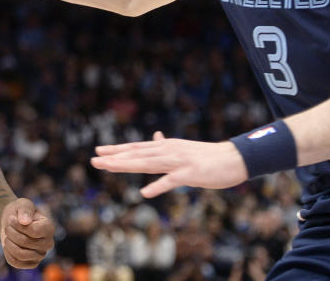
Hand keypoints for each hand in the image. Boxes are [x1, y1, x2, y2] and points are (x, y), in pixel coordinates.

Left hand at [0, 198, 53, 268]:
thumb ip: (25, 209)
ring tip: (7, 235)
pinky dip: (7, 252)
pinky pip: (15, 262)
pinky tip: (8, 244)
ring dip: (8, 243)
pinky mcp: (31, 263)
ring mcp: (40, 255)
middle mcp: (48, 243)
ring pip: (20, 254)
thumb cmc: (20, 211)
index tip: (11, 218)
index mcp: (49, 228)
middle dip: (11, 232)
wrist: (13, 221)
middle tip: (8, 226)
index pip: (33, 231)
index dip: (18, 225)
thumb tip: (25, 221)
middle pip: (25, 242)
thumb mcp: (22, 204)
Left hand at [91, 131, 247, 197]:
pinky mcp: (190, 174)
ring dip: (127, 165)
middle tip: (93, 160)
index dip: (117, 150)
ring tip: (108, 167)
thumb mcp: (183, 148)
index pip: (136, 147)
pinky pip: (171, 181)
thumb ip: (168, 145)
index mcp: (165, 147)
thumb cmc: (208, 156)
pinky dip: (158, 187)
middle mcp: (168, 151)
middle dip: (114, 158)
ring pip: (147, 164)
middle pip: (136, 155)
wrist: (235, 158)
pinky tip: (144, 193)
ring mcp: (178, 162)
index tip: (98, 151)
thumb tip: (156, 136)